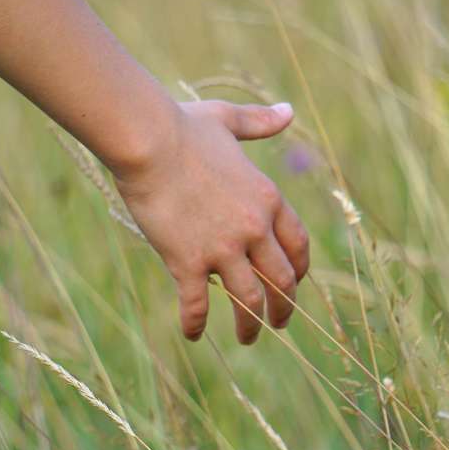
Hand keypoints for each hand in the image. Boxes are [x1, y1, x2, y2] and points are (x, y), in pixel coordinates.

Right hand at [115, 100, 309, 343]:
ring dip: (251, 326)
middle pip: (282, 281)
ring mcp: (222, 248)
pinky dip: (196, 324)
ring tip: (248, 339)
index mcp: (268, 199)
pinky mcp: (188, 261)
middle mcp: (253, 229)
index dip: (300, 271)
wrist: (148, 140)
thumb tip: (287, 111)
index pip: (298, 246)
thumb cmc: (184, 127)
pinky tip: (193, 335)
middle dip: (285, 308)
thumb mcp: (229, 120)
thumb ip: (260, 123)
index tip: (294, 285)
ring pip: (249, 301)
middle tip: (279, 325)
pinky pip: (197, 304)